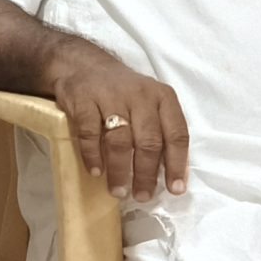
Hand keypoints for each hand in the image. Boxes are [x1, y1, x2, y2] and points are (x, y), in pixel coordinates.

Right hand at [48, 48, 189, 200]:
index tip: (174, 190)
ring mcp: (110, 96)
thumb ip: (161, 132)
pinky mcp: (83, 100)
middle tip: (142, 196)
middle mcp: (140, 95)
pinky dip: (93, 155)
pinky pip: (90, 133)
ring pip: (120, 140)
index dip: (177, 164)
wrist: (84, 65)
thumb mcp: (149, 103)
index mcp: (163, 97)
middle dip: (146, 174)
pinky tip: (96, 171)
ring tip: (118, 190)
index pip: (176, 134)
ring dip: (119, 170)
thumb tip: (170, 175)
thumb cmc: (122, 93)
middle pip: (149, 141)